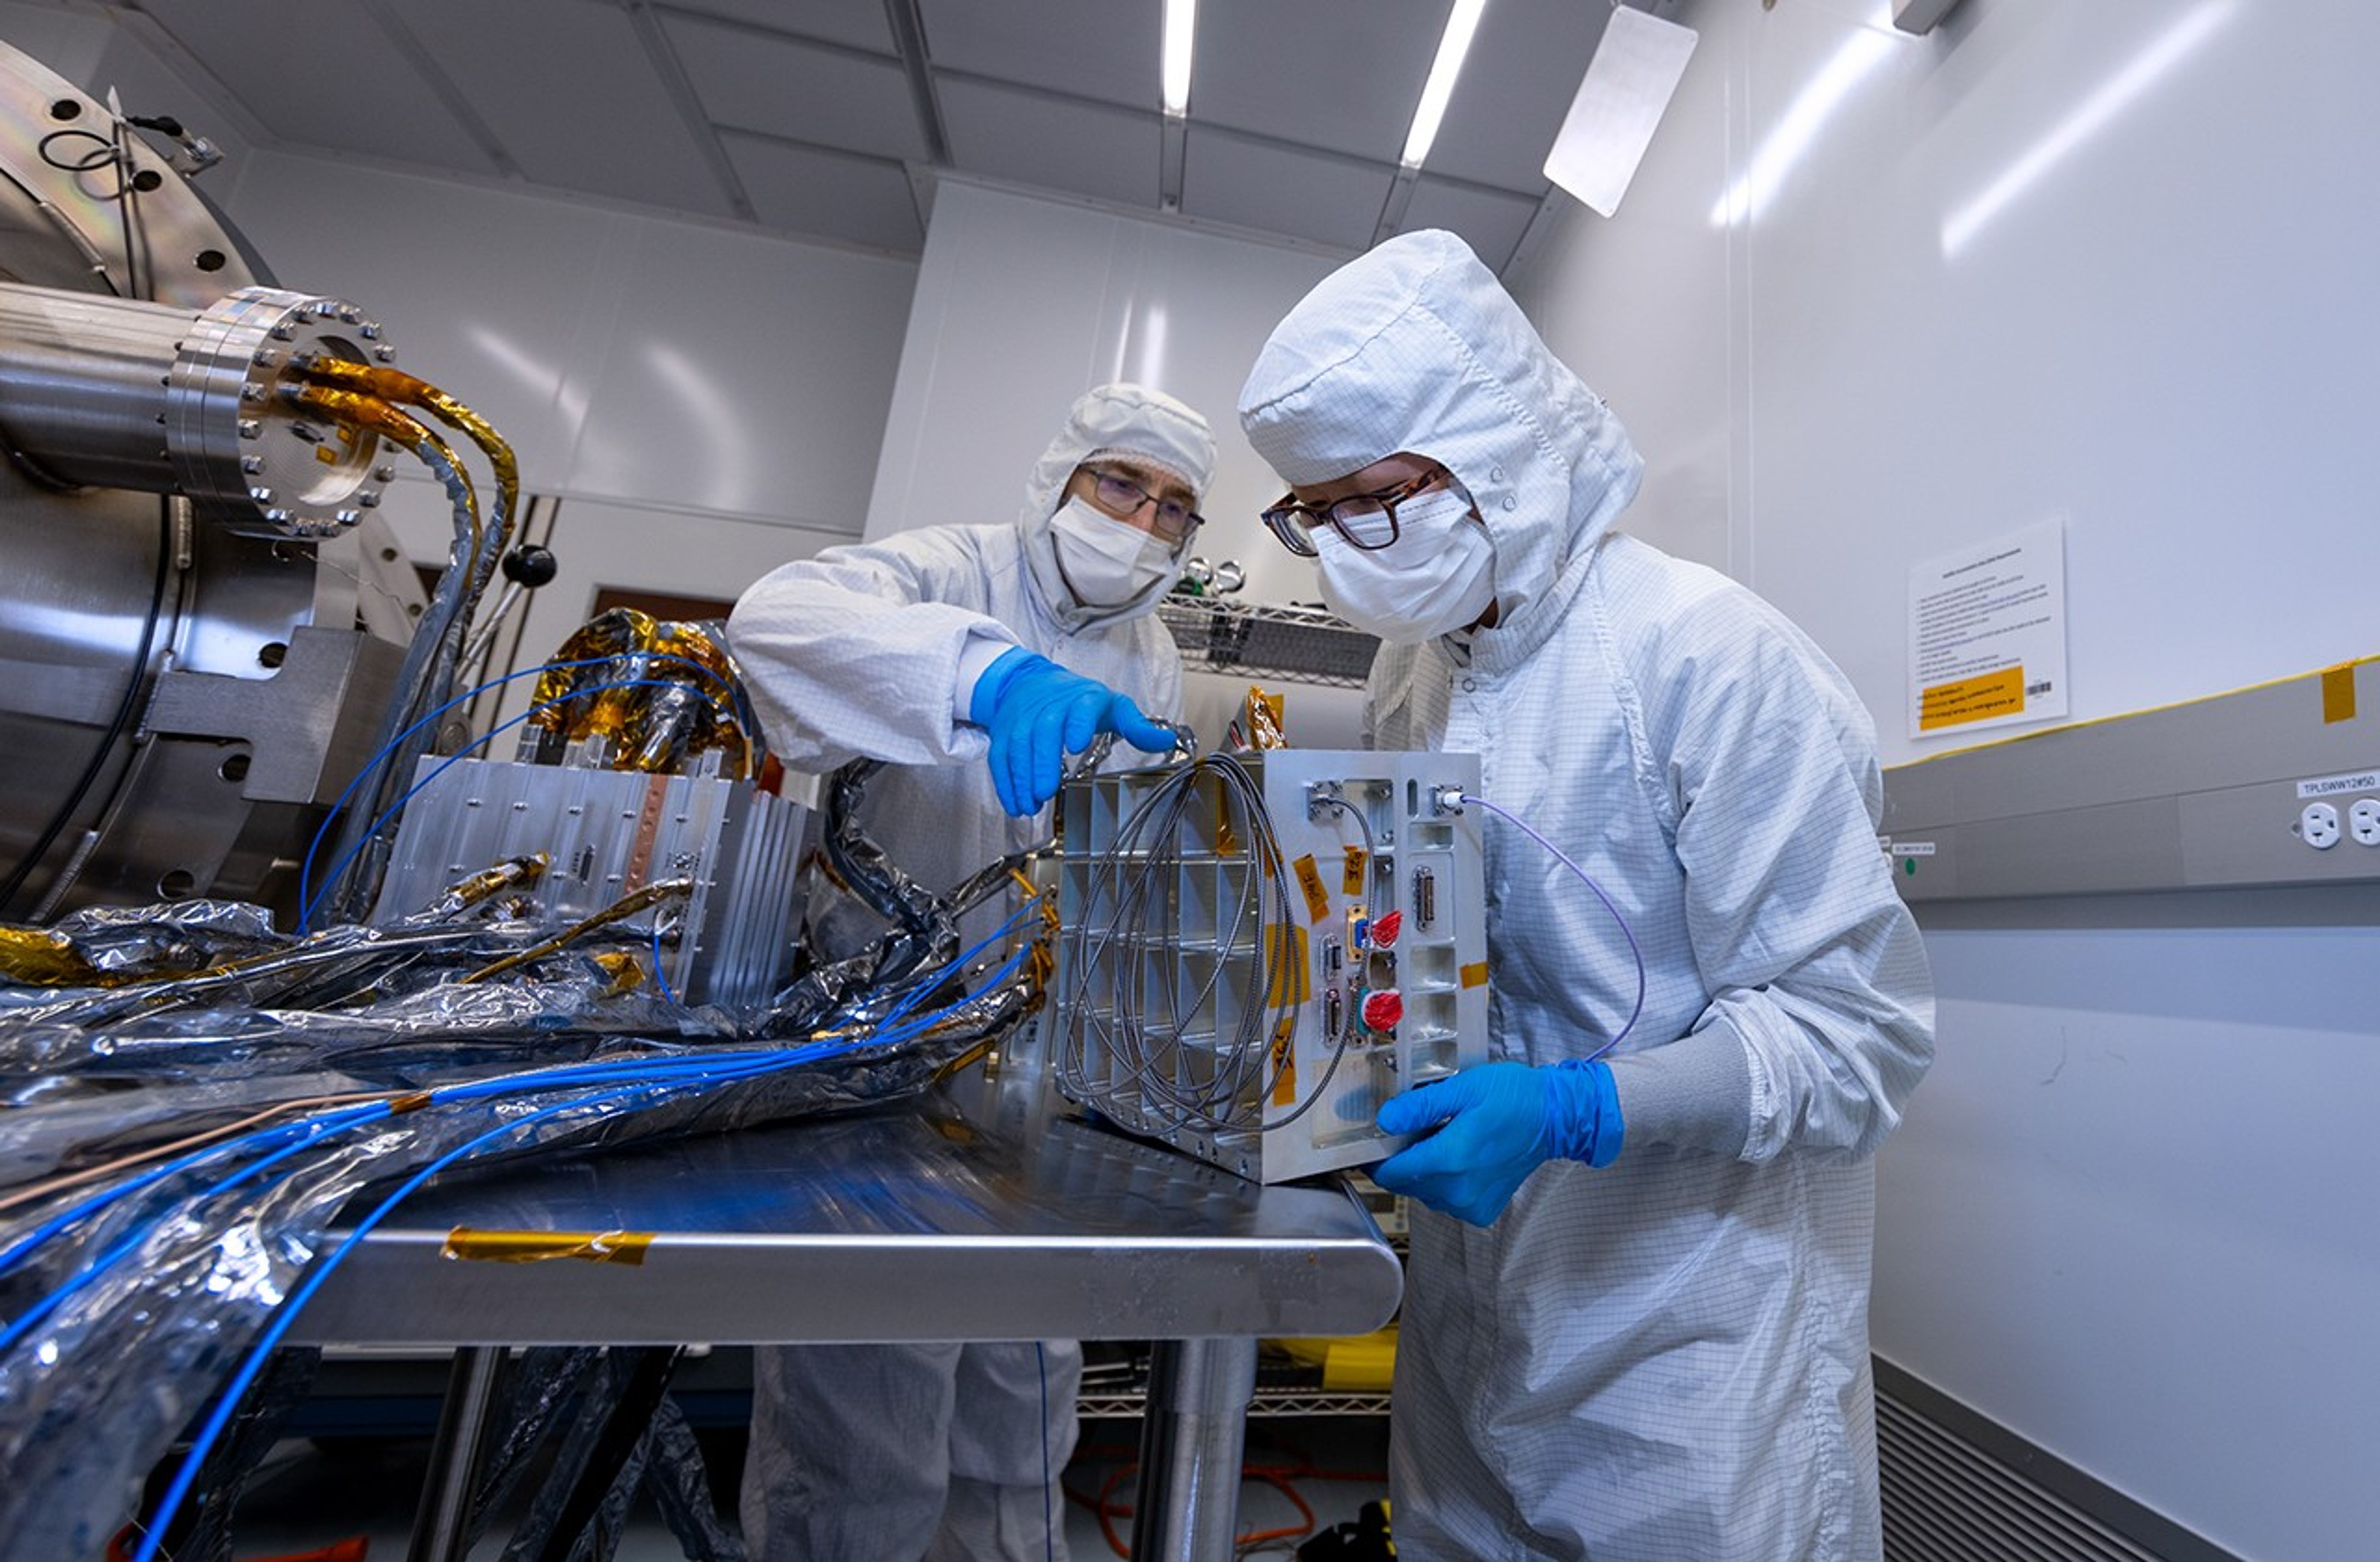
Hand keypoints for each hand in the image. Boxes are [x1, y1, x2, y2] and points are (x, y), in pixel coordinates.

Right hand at [969, 647, 1174, 815]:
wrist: (1031, 682)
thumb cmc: (1078, 700)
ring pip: (1017, 746)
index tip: (1074, 743)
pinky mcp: (1004, 732)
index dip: (1076, 723)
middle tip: (1045, 790)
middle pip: (1043, 731)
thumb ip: (1138, 727)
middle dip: (1042, 762)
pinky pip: (1000, 757)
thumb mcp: (1113, 708)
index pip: (1080, 708)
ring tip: (1031, 804)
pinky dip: (1006, 782)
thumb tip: (1167, 742)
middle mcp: (1050, 707)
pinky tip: (1016, 803)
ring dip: (1021, 778)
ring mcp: (1023, 718)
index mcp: (1083, 700)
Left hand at [1371, 1059, 1621, 1225]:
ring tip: (1442, 1139)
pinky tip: (1459, 1158)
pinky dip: (1445, 1182)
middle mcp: (1458, 1190)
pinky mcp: (1483, 1210)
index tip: (1373, 1144)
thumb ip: (1419, 1107)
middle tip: (1415, 1130)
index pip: (1390, 1173)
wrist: (1556, 1118)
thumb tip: (1386, 1121)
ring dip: (1424, 1170)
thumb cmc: (1514, 1098)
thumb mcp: (1462, 1088)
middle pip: (1406, 1183)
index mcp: (1450, 1160)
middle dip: (1402, 1159)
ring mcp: (1472, 1204)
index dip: (1375, 1160)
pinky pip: (1447, 1200)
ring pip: (1424, 1192)